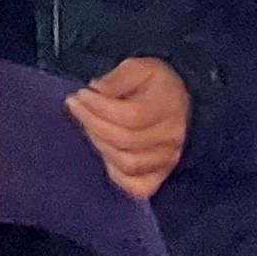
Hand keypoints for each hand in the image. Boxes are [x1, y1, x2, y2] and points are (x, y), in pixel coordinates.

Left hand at [70, 56, 191, 201]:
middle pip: (125, 140)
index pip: (130, 115)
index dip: (99, 107)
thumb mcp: (139, 68)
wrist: (181, 104)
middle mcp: (171, 137)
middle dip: (92, 123)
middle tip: (76, 107)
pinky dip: (117, 175)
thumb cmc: (155, 85)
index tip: (80, 95)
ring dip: (100, 145)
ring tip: (88, 127)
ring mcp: (167, 160)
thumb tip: (95, 90)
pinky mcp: (160, 177)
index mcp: (167, 106)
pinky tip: (105, 154)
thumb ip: (117, 78)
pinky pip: (137, 187)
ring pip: (128, 164)